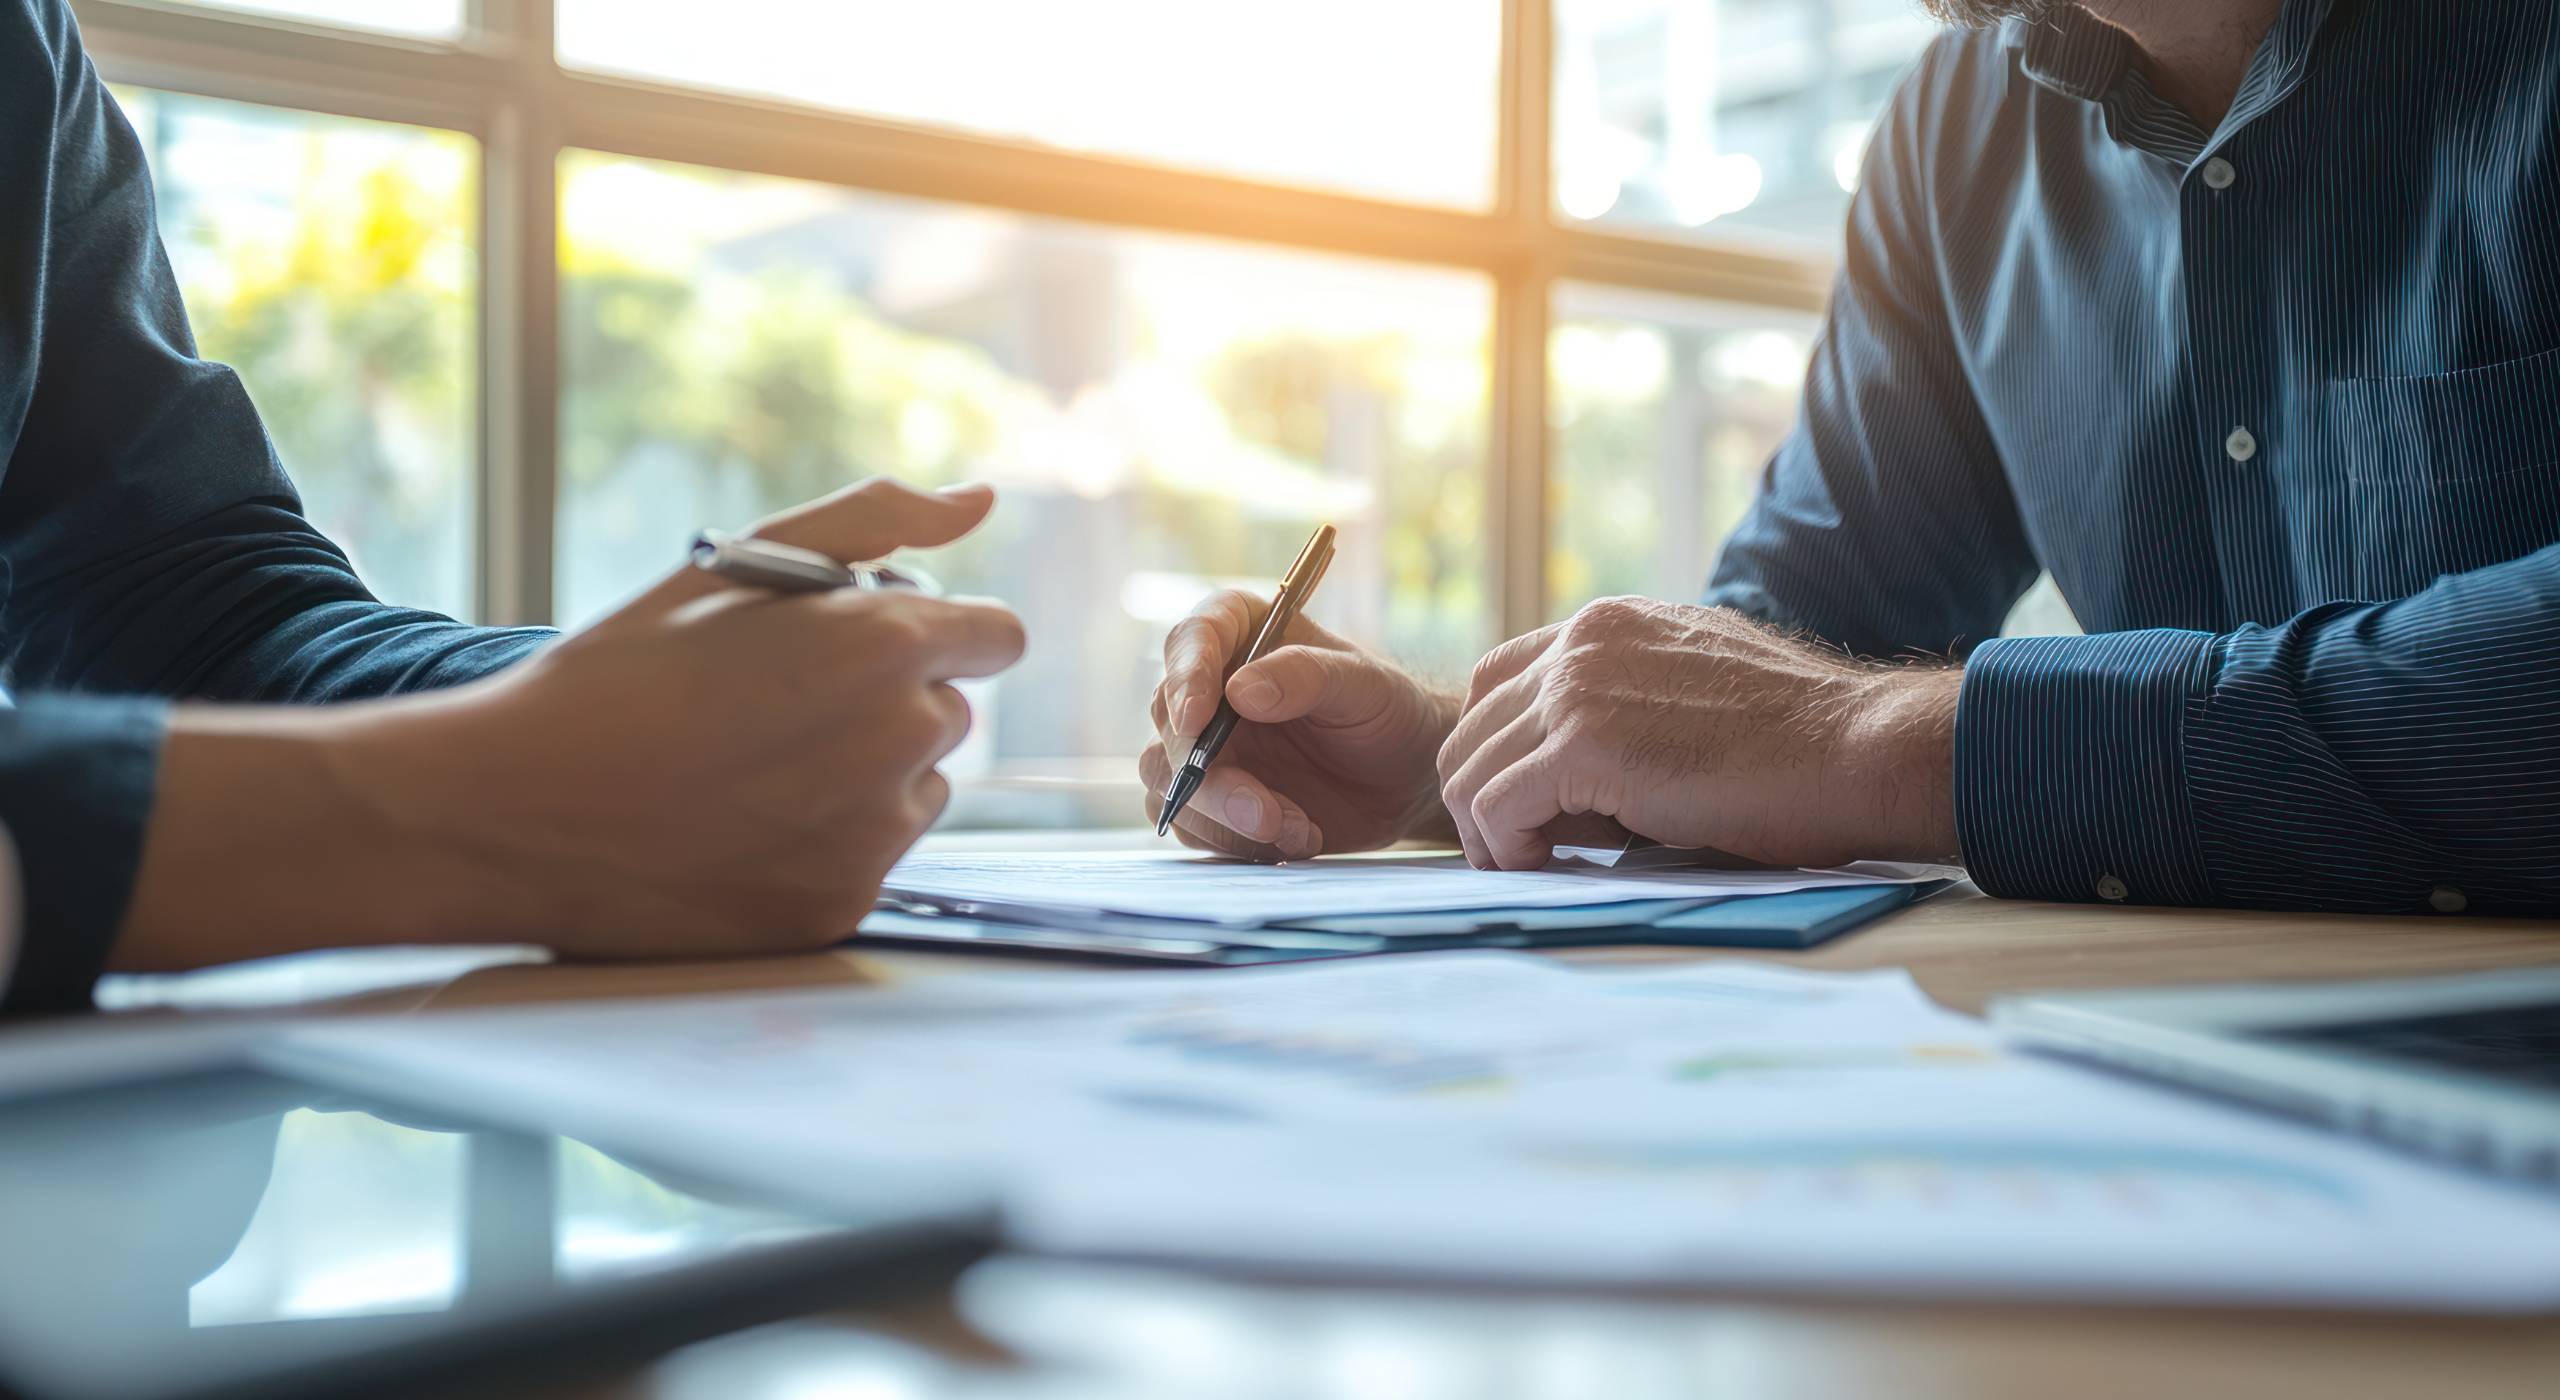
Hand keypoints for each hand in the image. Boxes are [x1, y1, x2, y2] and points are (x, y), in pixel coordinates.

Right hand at [117, 478, 1025, 967]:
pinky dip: (826, 843)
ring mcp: (877, 835)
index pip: (998, 636)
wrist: (514, 811)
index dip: (936, 630)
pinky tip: (738, 826)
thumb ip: (876, 521)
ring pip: (919, 789)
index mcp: (886, 645)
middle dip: (889, 698)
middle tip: (773, 701)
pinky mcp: (844, 905)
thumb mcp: (740, 566)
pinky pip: (871, 858)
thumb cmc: (620, 675)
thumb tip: (980, 498)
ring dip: (868, 774)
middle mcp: (903, 741)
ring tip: (747, 766)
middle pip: (950, 711)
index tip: (870, 639)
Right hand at [1139, 589, 1456, 860]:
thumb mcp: (1365, 686)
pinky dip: (1238, 842)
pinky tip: (1296, 837)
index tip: (1197, 718)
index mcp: (1241, 635)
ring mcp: (1206, 747)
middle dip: (1210, 775)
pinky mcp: (1211, 801)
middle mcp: (1211, 688)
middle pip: (1170, 721)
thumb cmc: (1387, 712)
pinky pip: (1192, 826)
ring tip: (1296, 828)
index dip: (1184, 676)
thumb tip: (1240, 691)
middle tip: (1264, 812)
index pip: (1190, 639)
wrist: (1404, 779)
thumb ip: (1306, 677)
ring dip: (1225, 817)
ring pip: (1167, 780)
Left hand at [1435, 597, 1959, 870]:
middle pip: (1471, 726)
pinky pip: (1497, 805)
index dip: (1496, 747)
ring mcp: (1578, 689)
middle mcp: (1582, 642)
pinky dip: (1506, 847)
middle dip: (1481, 794)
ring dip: (1489, 829)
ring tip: (1529, 865)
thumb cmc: (1800, 740)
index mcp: (1607, 625)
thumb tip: (1577, 778)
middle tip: (1515, 849)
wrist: (1857, 748)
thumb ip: (1629, 707)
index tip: (1521, 802)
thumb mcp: (1694, 692)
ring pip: (1471, 768)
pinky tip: (1544, 866)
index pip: (1498, 679)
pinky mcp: (1585, 746)